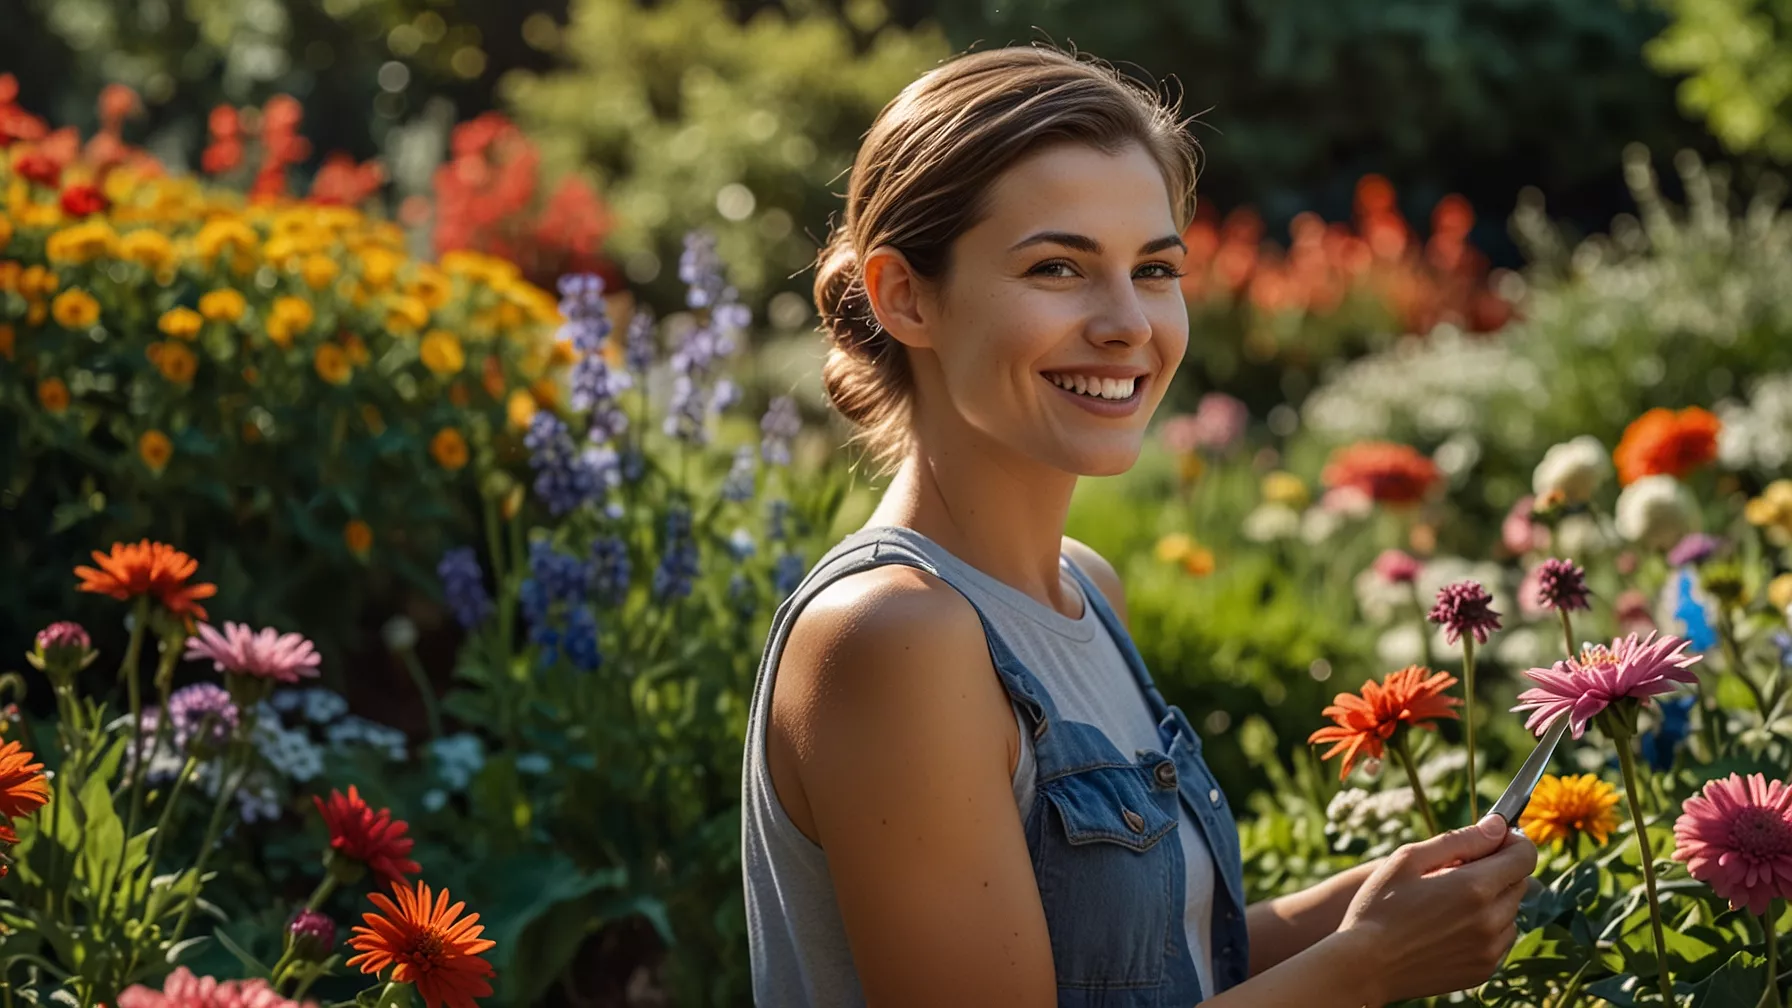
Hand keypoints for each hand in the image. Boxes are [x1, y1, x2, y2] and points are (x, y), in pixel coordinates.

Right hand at [1336, 813, 1537, 1004]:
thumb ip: (1460, 840)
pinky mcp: (1484, 970)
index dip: (1512, 842)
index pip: (1524, 856)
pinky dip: (1486, 927)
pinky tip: (1451, 926)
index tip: (1493, 839)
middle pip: (1519, 882)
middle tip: (1459, 870)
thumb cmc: (1379, 906)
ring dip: (1492, 900)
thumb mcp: (1409, 859)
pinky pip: (1500, 939)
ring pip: (1510, 912)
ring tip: (1450, 902)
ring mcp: (1490, 949)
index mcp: (1474, 887)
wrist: (1365, 966)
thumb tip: (1498, 825)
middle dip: (1497, 869)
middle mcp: (1491, 920)